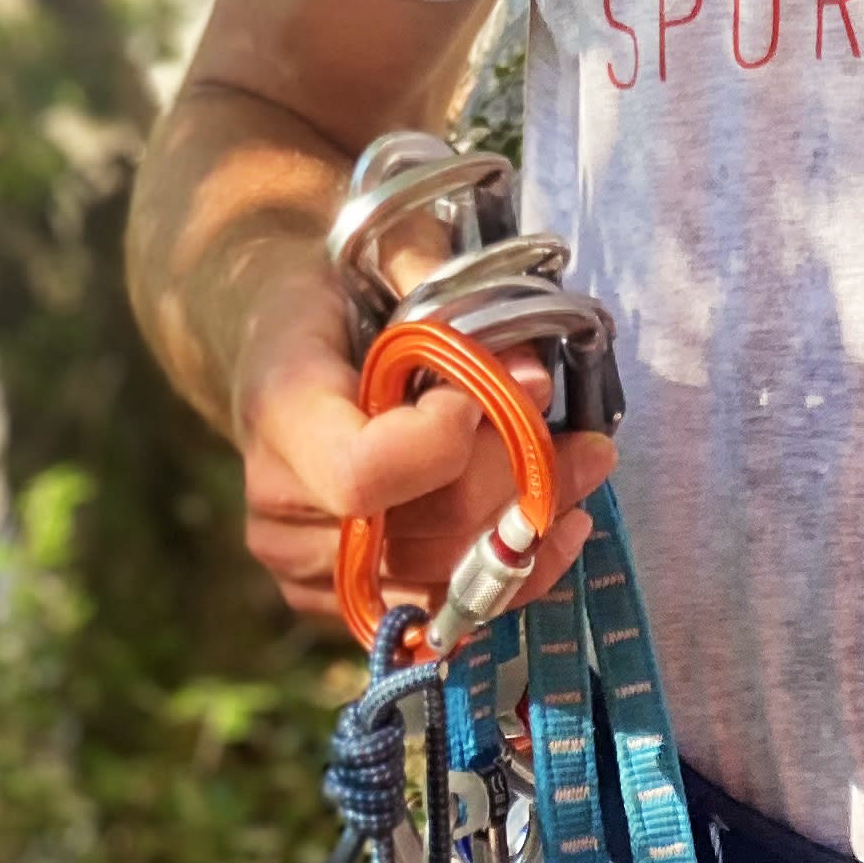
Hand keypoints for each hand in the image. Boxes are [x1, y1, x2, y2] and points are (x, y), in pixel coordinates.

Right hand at [229, 263, 613, 630]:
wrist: (272, 339)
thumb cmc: (337, 292)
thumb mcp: (386, 254)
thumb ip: (458, 306)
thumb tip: (534, 376)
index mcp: (280, 410)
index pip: (364, 472)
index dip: (449, 445)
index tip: (501, 387)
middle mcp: (277, 504)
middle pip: (423, 530)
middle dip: (523, 483)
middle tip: (591, 444)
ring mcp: (299, 564)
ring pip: (440, 579)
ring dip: (528, 532)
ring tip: (580, 478)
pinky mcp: (333, 597)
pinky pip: (436, 608)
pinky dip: (503, 574)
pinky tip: (545, 528)